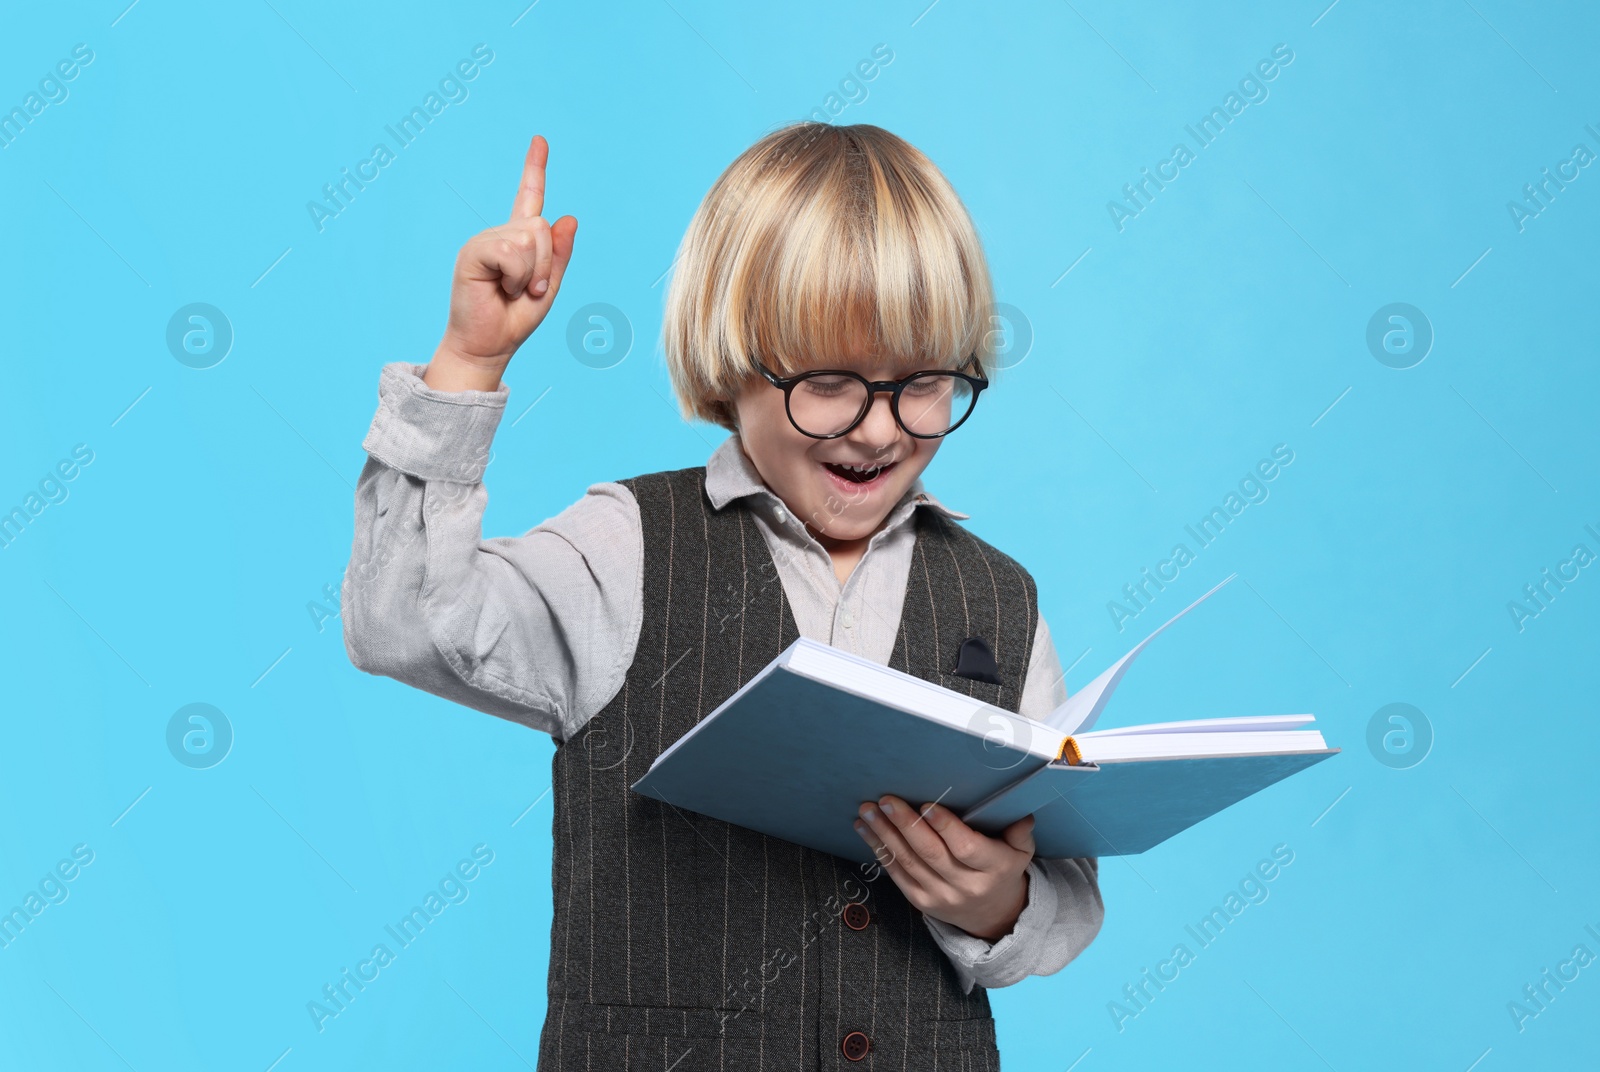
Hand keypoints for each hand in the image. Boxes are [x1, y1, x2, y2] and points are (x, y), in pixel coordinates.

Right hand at [428, 135, 577, 386]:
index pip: (528, 197)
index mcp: (518, 241)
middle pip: (540, 227)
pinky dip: (516, 276)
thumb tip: (569, 217)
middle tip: (529, 290)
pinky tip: (501, 289)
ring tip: (514, 291)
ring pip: (528, 238)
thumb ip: (559, 255)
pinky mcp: (473, 251)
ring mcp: (485, 241)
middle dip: (546, 264)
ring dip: (532, 273)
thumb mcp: (549, 287)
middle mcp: (500, 235)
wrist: (487, 346)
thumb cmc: (514, 320)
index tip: (539, 140)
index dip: (534, 168)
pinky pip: (512, 251)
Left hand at [854, 795, 1034, 941]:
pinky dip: (879, 850)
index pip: (966, 848)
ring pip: (908, 862)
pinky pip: (897, 874)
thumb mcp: (1021, 852)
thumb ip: (1020, 832)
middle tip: (887, 801)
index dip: (946, 827)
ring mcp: (940, 895)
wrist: (993, 916)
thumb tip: (1022, 813)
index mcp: (992, 868)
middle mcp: (965, 885)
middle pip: (930, 853)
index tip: (927, 805)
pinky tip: (866, 830)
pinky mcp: (921, 901)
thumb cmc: (1003, 870)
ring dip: (884, 834)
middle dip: (906, 824)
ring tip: (868, 810)